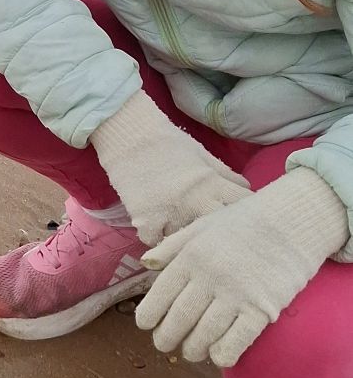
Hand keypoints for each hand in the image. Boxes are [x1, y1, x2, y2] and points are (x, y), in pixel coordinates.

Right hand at [91, 90, 251, 246]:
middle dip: (213, 235)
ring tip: (176, 228)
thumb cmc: (167, 143)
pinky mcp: (146, 221)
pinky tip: (155, 227)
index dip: (243, 214)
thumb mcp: (201, 154)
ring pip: (184, 241)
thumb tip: (247, 187)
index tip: (239, 219)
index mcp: (212, 184)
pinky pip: (157, 243)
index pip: (241, 205)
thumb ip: (224, 173)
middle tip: (206, 234)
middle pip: (215, 232)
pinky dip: (155, 237)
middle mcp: (195, 202)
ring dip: (181, 237)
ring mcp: (171, 213)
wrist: (129, 135)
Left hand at [135, 168, 349, 367]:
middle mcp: (209, 276)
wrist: (292, 221)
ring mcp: (236, 294)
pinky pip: (234, 343)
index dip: (148, 316)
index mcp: (191, 256)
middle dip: (167, 338)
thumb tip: (146, 263)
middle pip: (179, 320)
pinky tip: (219, 355)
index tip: (146, 326)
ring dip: (193, 351)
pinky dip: (222, 355)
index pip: (160, 294)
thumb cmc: (245, 222)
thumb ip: (173, 246)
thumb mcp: (203, 226)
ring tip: (192, 351)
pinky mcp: (261, 309)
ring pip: (204, 337)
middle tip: (165, 344)